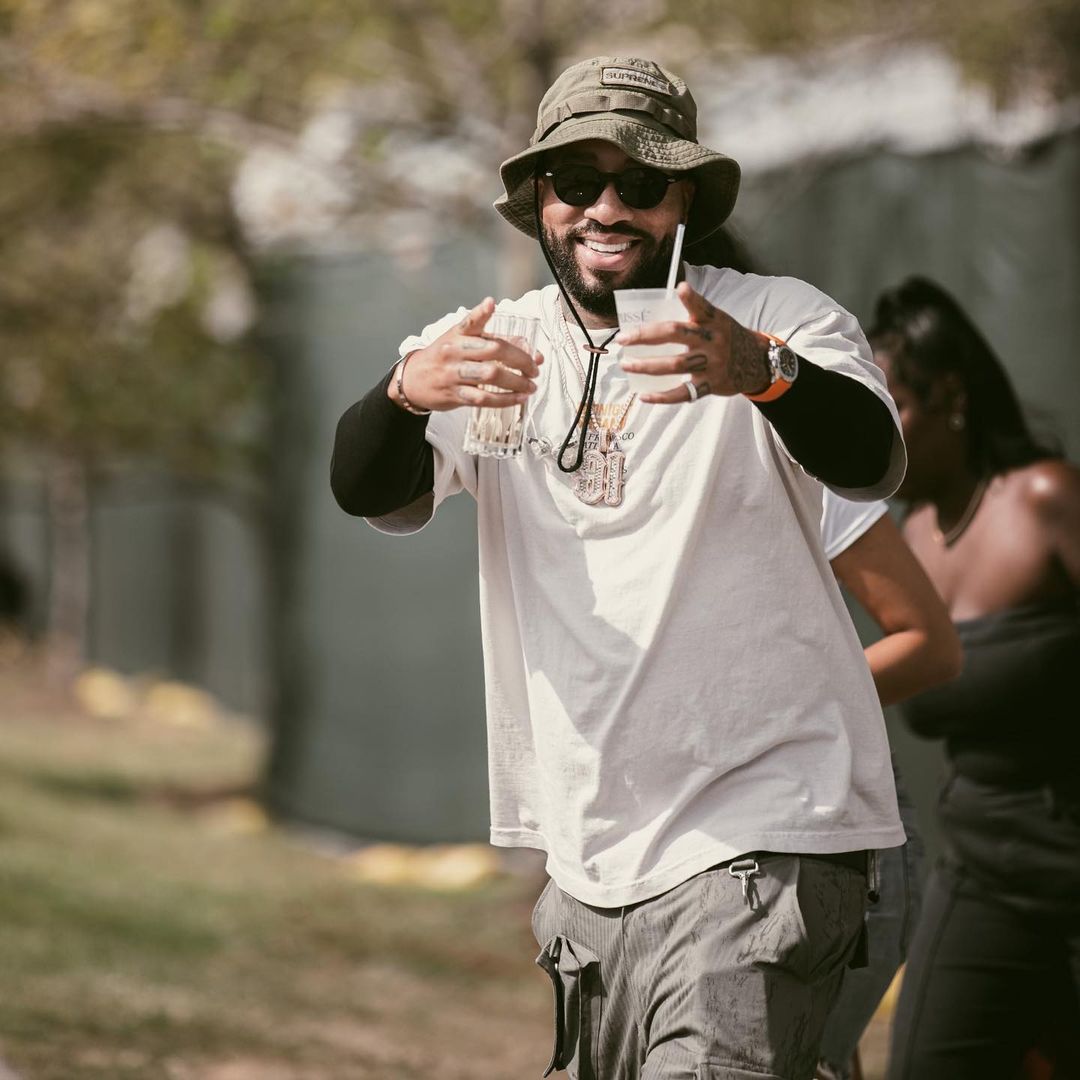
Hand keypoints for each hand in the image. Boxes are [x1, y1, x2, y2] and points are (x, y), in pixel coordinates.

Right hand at [389, 297, 543, 412]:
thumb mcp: (460, 340)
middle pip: (494, 350)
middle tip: (534, 368)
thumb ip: (493, 340)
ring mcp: (454, 373)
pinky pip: (483, 398)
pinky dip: (504, 400)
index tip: (495, 310)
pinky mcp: (454, 394)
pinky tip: (518, 399)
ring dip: (516, 382)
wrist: (412, 380)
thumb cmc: (444, 357)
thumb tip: (530, 349)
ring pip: (491, 375)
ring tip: (531, 386)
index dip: (484, 315)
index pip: (473, 322)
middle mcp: (455, 351)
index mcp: (458, 334)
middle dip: (521, 360)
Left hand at [615, 282, 770, 403]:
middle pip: (676, 334)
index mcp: (714, 321)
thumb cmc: (726, 338)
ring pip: (674, 365)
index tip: (681, 288)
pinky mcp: (710, 384)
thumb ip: (695, 316)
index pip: (702, 307)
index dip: (692, 299)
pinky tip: (643, 396)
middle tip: (623, 338)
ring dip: (647, 366)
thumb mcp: (718, 321)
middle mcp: (713, 341)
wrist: (756, 363)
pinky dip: (662, 397)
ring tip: (626, 364)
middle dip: (645, 336)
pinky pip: (683, 393)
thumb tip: (663, 306)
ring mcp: (712, 364)